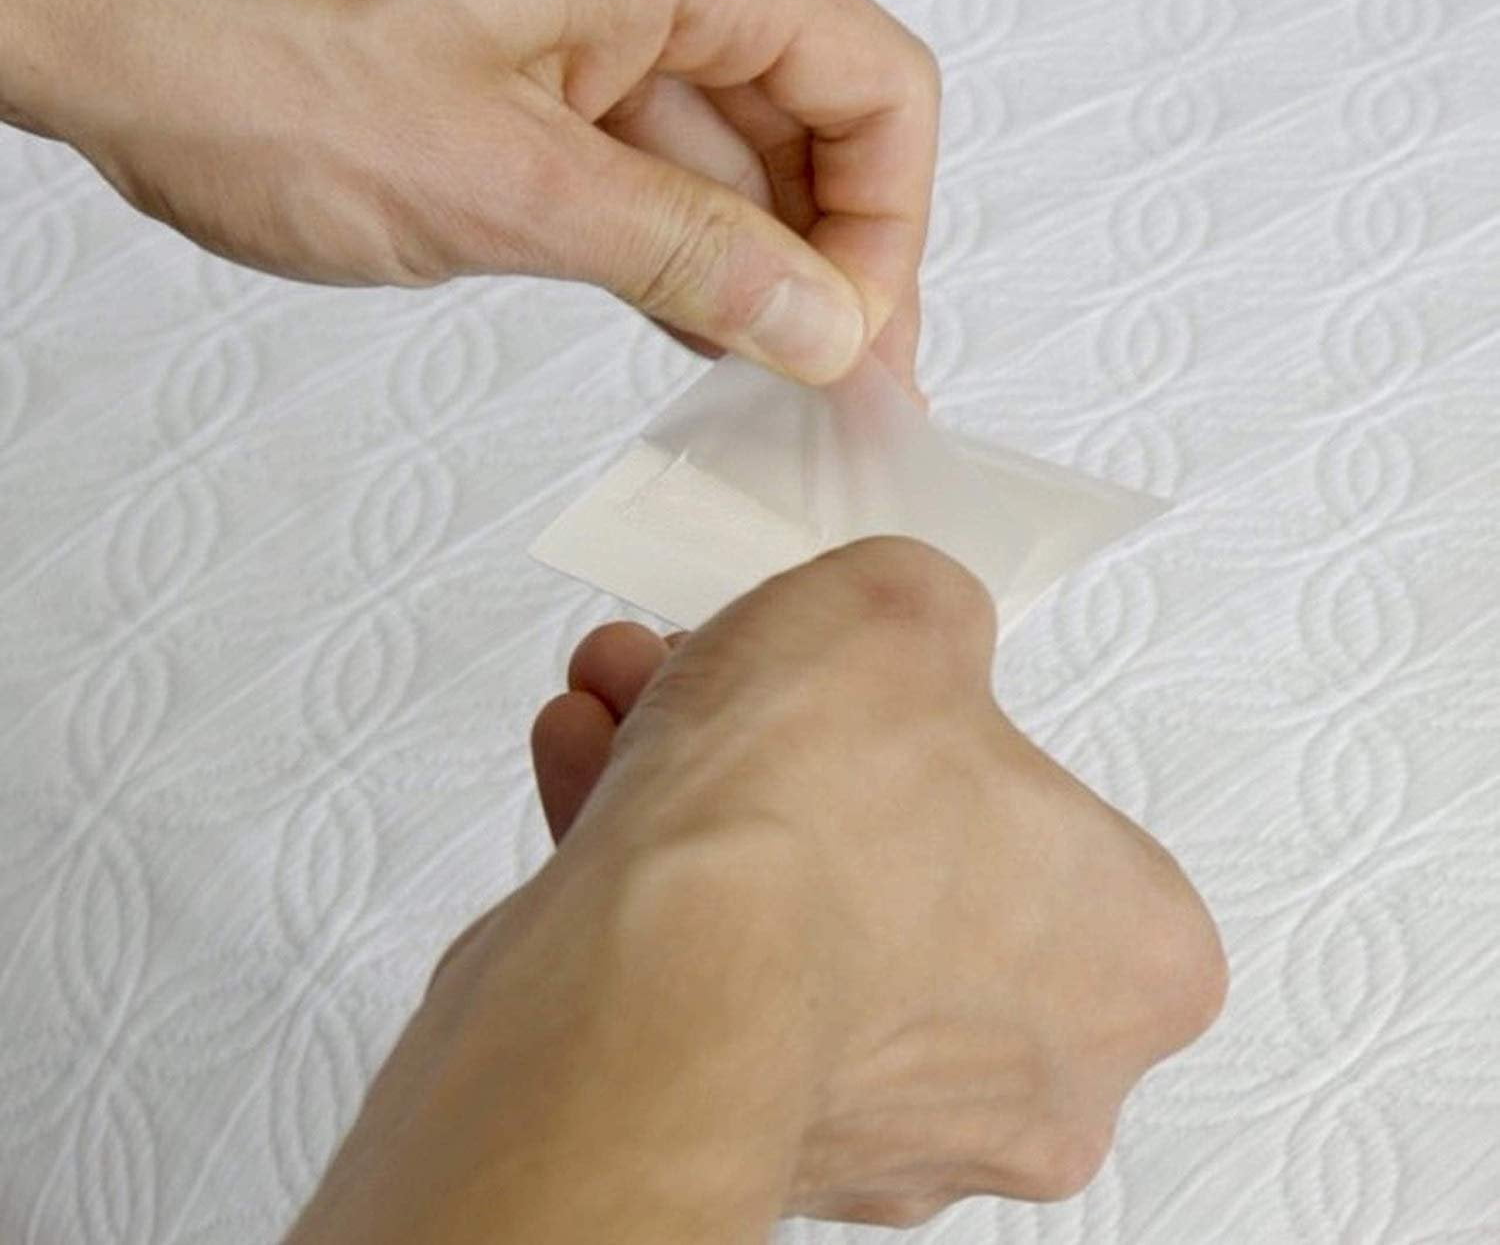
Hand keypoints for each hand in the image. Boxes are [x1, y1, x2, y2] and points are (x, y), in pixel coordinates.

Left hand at [0, 0, 937, 386]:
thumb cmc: (226, 28)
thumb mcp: (499, 185)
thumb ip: (684, 257)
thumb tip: (817, 320)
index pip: (873, 88)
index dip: (886, 237)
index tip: (857, 354)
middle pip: (808, 112)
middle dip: (828, 259)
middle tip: (824, 391)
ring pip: (720, 131)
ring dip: (745, 252)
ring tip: (756, 375)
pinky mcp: (514, 24)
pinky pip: (637, 128)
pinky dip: (666, 221)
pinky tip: (673, 305)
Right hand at [289, 539, 1226, 1242]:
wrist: (644, 998)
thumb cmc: (808, 824)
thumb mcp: (899, 605)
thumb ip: (930, 610)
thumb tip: (900, 639)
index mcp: (1135, 956)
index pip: (1053, 812)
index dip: (934, 716)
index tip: (854, 677)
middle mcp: (1036, 1074)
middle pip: (902, 856)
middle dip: (787, 742)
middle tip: (719, 671)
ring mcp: (892, 1131)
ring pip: (798, 918)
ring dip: (703, 795)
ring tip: (625, 694)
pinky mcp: (753, 1147)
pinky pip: (717, 981)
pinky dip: (655, 878)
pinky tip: (589, 762)